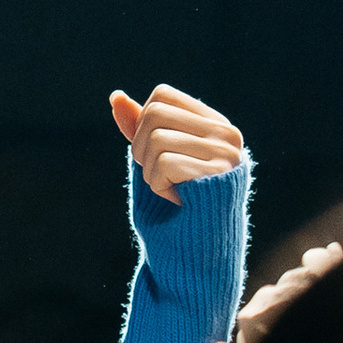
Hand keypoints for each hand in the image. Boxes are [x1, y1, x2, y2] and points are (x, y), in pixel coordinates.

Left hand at [109, 83, 243, 206]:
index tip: (154, 153)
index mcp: (214, 123)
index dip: (143, 123)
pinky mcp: (219, 174)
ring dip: (150, 172)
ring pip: (157, 139)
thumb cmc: (177, 201)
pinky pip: (165, 163)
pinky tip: (178, 199)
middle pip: (154, 114)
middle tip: (159, 175)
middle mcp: (226, 133)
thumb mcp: (155, 157)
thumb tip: (116, 96)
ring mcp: (226, 153)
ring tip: (171, 189)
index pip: (162, 95)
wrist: (199, 248)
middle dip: (141, 149)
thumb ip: (140, 127)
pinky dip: (159, 186)